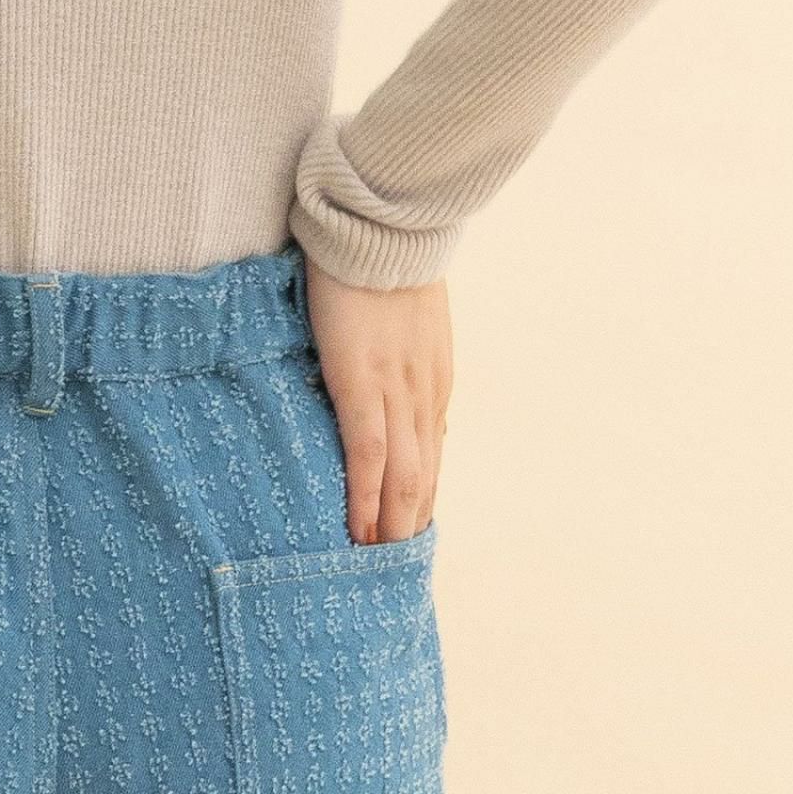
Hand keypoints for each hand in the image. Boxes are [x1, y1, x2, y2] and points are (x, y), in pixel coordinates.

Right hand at [300, 256, 452, 544]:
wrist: (381, 221)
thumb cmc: (382, 258)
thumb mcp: (403, 314)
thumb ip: (397, 353)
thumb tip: (379, 375)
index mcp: (433, 380)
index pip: (431, 456)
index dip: (421, 501)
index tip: (408, 537)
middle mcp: (424, 394)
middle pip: (424, 479)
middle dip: (410, 528)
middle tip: (393, 572)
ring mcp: (397, 392)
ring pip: (404, 478)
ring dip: (391, 527)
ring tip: (375, 566)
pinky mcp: (362, 385)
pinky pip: (369, 455)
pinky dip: (366, 497)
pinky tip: (359, 530)